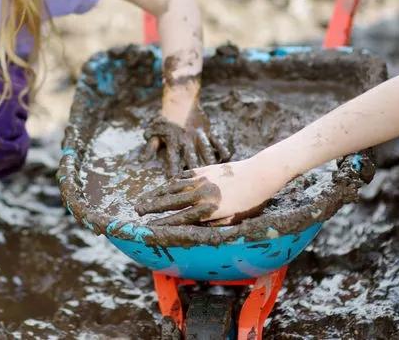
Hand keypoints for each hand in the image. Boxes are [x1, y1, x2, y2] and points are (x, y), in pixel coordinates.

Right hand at [134, 159, 274, 225]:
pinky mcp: (204, 169)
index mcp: (209, 209)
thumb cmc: (251, 201)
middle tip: (137, 210)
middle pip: (171, 201)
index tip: (149, 226)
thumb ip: (214, 225)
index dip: (163, 222)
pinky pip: (183, 176)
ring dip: (156, 193)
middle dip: (152, 206)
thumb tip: (196, 230)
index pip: (180, 218)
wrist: (260, 173)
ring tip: (144, 198)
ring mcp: (201, 179)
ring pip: (173, 187)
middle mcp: (201, 194)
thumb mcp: (234, 220)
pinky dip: (170, 181)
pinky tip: (163, 186)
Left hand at [143, 106, 229, 176]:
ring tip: (214, 172)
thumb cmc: (165, 117)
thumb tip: (142, 160)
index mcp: (173, 140)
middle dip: (194, 169)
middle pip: (191, 157)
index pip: (172, 159)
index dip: (172, 170)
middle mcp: (186, 139)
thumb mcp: (155, 131)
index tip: (173, 181)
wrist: (180, 98)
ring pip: (206, 150)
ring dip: (210, 161)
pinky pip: (216, 141)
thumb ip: (151, 146)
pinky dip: (221, 149)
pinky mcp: (207, 130)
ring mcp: (198, 134)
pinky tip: (226, 159)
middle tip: (198, 182)